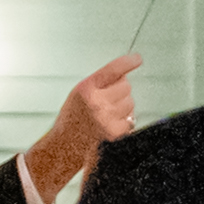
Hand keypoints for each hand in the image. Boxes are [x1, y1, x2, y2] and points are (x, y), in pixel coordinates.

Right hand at [26, 56, 144, 203]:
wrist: (66, 145)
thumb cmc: (74, 115)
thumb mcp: (80, 92)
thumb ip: (100, 82)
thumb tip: (125, 74)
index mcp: (86, 89)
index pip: (113, 70)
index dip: (128, 63)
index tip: (137, 59)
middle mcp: (97, 103)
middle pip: (126, 86)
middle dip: (119, 89)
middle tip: (106, 98)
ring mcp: (108, 119)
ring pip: (130, 101)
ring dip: (123, 104)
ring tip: (106, 113)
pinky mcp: (115, 133)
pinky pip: (132, 118)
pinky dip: (125, 119)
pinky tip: (110, 123)